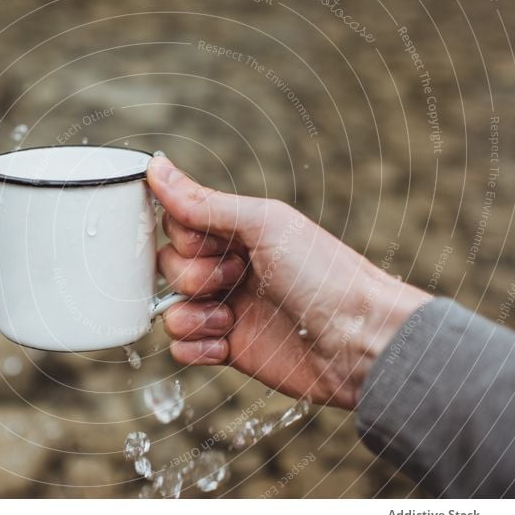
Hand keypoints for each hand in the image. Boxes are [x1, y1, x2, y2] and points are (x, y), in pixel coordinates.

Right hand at [147, 156, 430, 409]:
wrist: (360, 340)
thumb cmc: (324, 274)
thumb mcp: (264, 224)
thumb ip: (204, 202)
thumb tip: (155, 166)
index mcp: (237, 232)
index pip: (177, 225)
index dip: (186, 237)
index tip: (218, 243)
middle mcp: (229, 267)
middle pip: (168, 267)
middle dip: (193, 276)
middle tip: (236, 278)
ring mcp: (227, 309)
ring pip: (170, 309)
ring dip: (193, 314)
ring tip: (230, 319)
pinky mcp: (227, 349)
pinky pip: (181, 347)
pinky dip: (196, 346)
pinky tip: (226, 343)